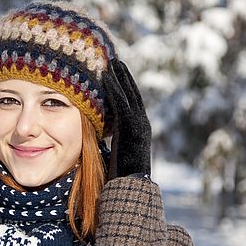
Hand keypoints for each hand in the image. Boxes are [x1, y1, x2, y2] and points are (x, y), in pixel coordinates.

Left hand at [102, 58, 151, 178]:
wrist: (131, 184)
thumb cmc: (123, 176)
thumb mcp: (119, 155)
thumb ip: (114, 144)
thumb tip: (102, 142)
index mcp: (140, 130)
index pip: (133, 104)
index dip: (127, 88)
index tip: (120, 76)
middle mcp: (142, 123)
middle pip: (133, 94)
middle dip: (125, 77)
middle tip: (117, 61)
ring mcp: (138, 123)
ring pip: (128, 94)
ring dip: (120, 76)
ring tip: (112, 61)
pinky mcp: (129, 125)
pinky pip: (120, 102)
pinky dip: (113, 88)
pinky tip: (105, 76)